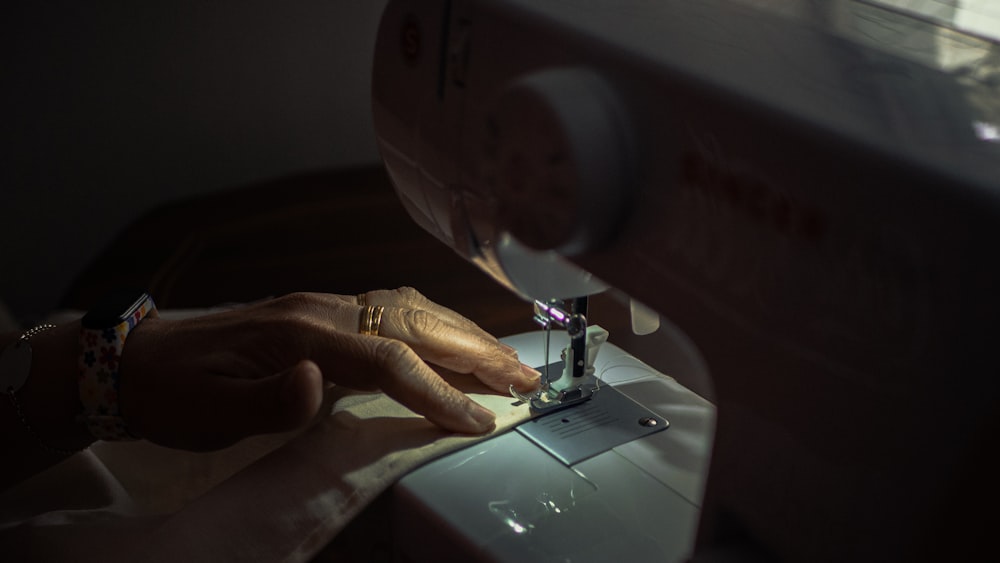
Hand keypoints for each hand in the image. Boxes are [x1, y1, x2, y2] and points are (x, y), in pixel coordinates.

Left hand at [118, 288, 540, 449]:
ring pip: (411, 310)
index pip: (388, 358)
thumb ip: (268, 399)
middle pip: (415, 323)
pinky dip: (435, 323)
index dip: (437, 390)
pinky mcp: (323, 314)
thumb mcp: (208, 410)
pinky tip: (451, 334)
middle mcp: (322, 310)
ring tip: (506, 360)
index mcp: (300, 332)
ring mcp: (324, 306)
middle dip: (475, 352)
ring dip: (463, 334)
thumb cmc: (173, 390)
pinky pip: (394, 310)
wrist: (136, 360)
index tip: (478, 419)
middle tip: (525, 380)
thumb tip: (320, 382)